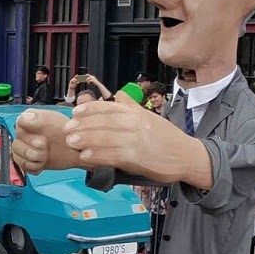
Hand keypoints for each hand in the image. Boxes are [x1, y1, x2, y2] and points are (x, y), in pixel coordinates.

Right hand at [11, 108, 79, 173]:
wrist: (76, 150)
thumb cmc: (69, 134)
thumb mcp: (57, 122)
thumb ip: (41, 119)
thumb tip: (25, 117)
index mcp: (30, 119)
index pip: (19, 123)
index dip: (29, 135)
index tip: (42, 140)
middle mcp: (25, 133)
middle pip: (16, 144)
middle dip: (30, 151)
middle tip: (45, 149)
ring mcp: (25, 147)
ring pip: (17, 156)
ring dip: (32, 160)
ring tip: (45, 158)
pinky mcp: (28, 160)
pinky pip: (23, 167)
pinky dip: (34, 168)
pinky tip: (43, 164)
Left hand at [61, 100, 210, 186]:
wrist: (187, 156)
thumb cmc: (167, 138)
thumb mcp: (151, 117)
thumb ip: (132, 107)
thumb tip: (118, 95)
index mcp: (137, 113)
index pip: (109, 107)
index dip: (89, 108)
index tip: (75, 111)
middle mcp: (136, 124)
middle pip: (104, 121)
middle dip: (83, 124)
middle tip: (67, 128)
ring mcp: (136, 141)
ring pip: (106, 138)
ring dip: (86, 139)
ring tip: (71, 142)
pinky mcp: (137, 159)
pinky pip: (113, 155)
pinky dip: (98, 156)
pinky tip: (85, 157)